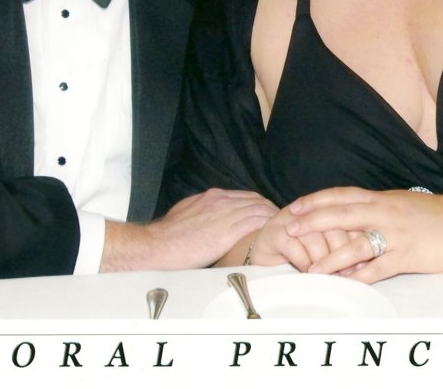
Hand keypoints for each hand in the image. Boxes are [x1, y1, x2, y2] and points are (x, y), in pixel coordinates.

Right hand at [104, 189, 276, 270]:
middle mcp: (221, 200)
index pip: (245, 196)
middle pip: (256, 200)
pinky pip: (256, 223)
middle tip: (282, 221)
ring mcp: (225, 214)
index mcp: (212, 196)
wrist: (158, 245)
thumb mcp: (187, 213)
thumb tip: (210, 217)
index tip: (267, 214)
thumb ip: (203, 211)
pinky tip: (275, 234)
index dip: (259, 205)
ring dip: (273, 218)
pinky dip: (268, 226)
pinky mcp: (228, 230)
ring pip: (259, 210)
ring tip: (284, 228)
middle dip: (270, 210)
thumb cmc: (169, 235)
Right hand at [247, 205, 359, 271]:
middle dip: (340, 253)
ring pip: (314, 238)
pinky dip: (304, 263)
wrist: (266, 250)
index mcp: (324, 207)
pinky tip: (307, 272)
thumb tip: (363, 264)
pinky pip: (294, 247)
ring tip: (328, 276)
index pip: (346, 218)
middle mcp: (307, 210)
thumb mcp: (326, 246)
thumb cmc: (302, 251)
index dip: (356, 241)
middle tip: (345, 273)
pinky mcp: (273, 233)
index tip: (362, 263)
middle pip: (332, 226)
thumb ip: (343, 247)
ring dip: (322, 261)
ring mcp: (289, 220)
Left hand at [283, 187, 442, 282]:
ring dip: (332, 257)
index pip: (341, 195)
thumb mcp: (399, 203)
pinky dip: (360, 276)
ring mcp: (395, 234)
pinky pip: (379, 268)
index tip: (295, 207)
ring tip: (312, 269)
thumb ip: (375, 207)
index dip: (316, 200)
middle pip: (342, 214)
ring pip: (357, 244)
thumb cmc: (431, 214)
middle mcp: (384, 213)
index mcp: (380, 198)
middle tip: (290, 228)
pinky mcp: (407, 255)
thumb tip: (349, 212)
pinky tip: (345, 284)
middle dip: (314, 221)